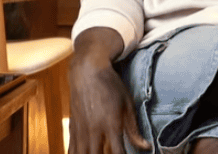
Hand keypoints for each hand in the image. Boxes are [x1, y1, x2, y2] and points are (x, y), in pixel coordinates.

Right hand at [68, 28, 150, 153]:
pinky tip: (83, 153)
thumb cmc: (111, 85)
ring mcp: (81, 130)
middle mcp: (94, 129)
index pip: (118, 153)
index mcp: (111, 124)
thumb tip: (146, 147)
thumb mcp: (127, 104)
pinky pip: (71, 149)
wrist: (87, 70)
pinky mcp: (72, 127)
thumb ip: (134, 129)